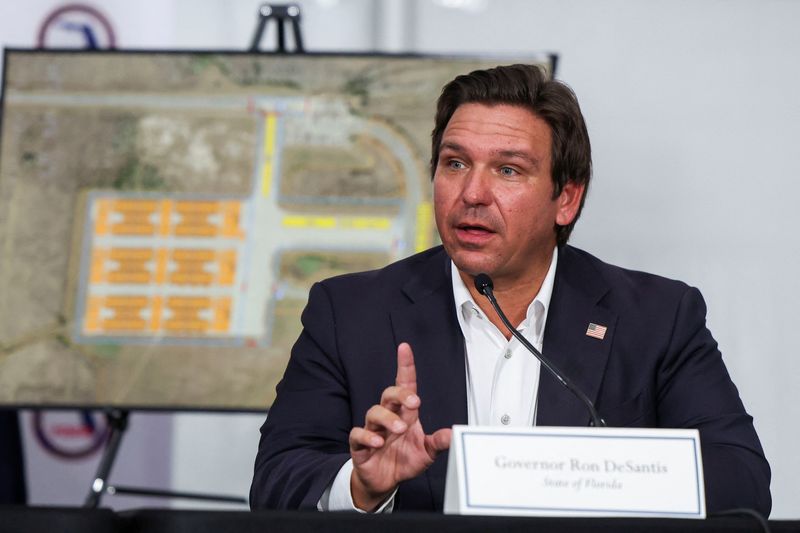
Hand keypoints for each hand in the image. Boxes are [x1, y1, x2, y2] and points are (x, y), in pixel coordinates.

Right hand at [348, 342, 451, 510]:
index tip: (405, 348)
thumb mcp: (426, 452)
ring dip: (387, 418)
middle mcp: (388, 418)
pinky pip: (358, 434)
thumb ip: (438, 442)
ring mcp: (373, 430)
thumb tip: (452, 434)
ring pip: (373, 412)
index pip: (404, 385)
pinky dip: (367, 436)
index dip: (404, 366)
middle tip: (414, 402)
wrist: (384, 481)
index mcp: (404, 414)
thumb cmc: (403, 460)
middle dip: (400, 394)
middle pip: (388, 395)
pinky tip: (378, 442)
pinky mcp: (360, 445)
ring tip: (400, 429)